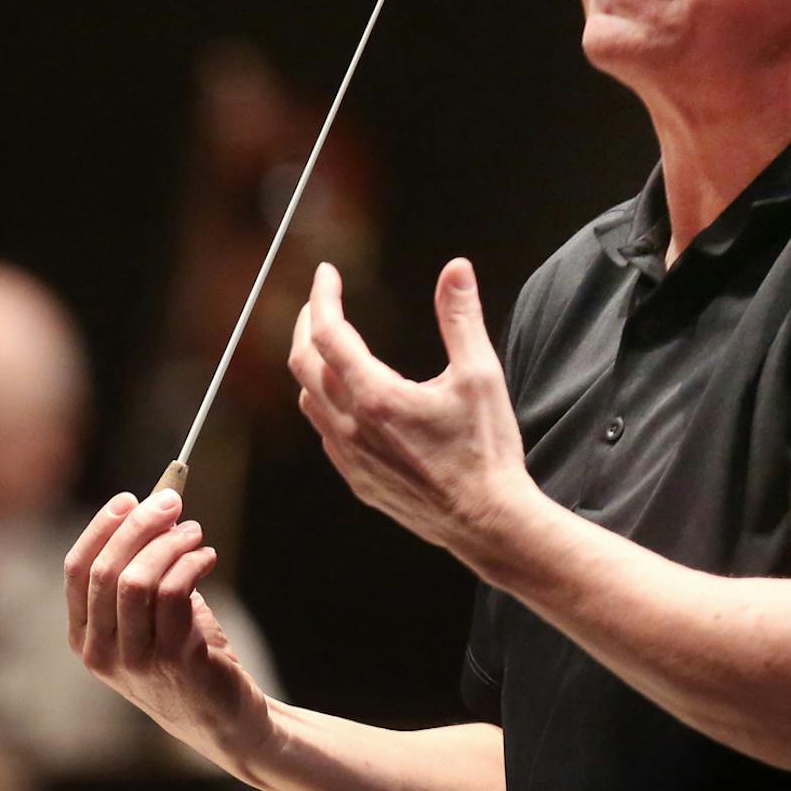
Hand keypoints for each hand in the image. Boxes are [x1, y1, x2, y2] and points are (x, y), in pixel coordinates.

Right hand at [64, 490, 271, 774]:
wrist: (223, 720)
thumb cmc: (184, 658)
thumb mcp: (149, 619)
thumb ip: (141, 571)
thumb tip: (153, 510)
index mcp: (84, 638)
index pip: (77, 571)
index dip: (101, 528)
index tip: (129, 498)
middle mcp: (101, 652)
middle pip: (106, 571)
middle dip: (138, 526)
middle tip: (171, 502)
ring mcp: (135, 660)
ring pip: (138, 580)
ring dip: (170, 545)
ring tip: (195, 533)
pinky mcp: (173, 660)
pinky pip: (174, 593)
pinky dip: (192, 564)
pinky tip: (207, 557)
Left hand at [289, 259, 533, 562]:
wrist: (487, 522)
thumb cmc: (486, 451)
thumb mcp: (480, 375)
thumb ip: (461, 317)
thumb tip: (456, 269)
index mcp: (376, 397)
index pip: (329, 333)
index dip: (323, 297)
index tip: (326, 273)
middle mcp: (351, 427)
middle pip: (303, 363)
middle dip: (307, 323)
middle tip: (320, 301)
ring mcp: (349, 457)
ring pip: (308, 400)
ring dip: (311, 365)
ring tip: (328, 343)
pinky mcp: (356, 480)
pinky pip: (324, 432)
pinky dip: (324, 402)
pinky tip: (344, 396)